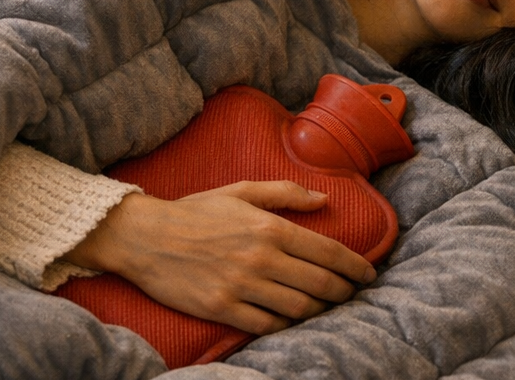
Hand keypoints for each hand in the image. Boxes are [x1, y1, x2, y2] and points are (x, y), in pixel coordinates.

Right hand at [62, 180, 376, 334]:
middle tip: (353, 293)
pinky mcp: (222, 308)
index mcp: (268, 227)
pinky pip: (267, 324)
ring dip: (320, 309)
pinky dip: (286, 324)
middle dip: (344, 291)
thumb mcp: (240, 190)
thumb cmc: (195, 211)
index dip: (354, 266)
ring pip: (298, 307)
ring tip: (329, 306)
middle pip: (319, 283)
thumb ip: (284, 193)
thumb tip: (323, 200)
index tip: (368, 273)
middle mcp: (260, 258)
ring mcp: (241, 286)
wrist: (145, 237)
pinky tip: (294, 319)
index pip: (327, 251)